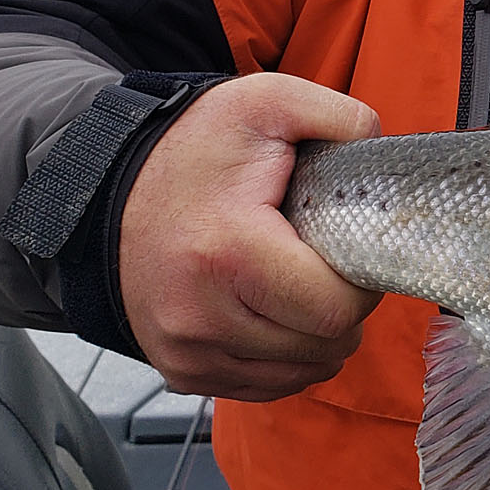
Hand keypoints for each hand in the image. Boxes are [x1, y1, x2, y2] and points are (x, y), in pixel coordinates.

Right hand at [119, 73, 382, 400]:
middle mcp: (200, 314)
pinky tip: (275, 314)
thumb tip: (382, 147)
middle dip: (344, 311)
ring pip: (300, 374)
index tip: (348, 255)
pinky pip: (266, 387)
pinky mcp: (181, 371)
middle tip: (326, 269)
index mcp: (229, 253)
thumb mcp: (266, 102)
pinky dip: (286, 359)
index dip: (362, 286)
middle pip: (324, 347)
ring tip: (298, 288)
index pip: (337, 311)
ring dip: (317, 339)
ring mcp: (186, 350)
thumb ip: (338, 116)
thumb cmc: (194, 150)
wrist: (108, 190)